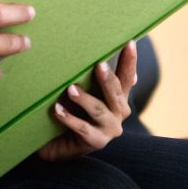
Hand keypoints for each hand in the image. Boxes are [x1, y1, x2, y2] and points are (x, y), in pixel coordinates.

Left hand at [39, 41, 138, 161]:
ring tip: (71, 89)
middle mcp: (119, 113)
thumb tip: (95, 53)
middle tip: (99, 65)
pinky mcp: (96, 142)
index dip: (130, 61)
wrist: (61, 146)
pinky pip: (82, 128)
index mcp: (119, 98)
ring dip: (84, 99)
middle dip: (108, 79)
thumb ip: (94, 78)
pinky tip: (57, 110)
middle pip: (116, 93)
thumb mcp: (86, 92)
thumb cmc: (74, 113)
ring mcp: (110, 129)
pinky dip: (69, 118)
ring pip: (99, 110)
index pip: (127, 77)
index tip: (130, 43)